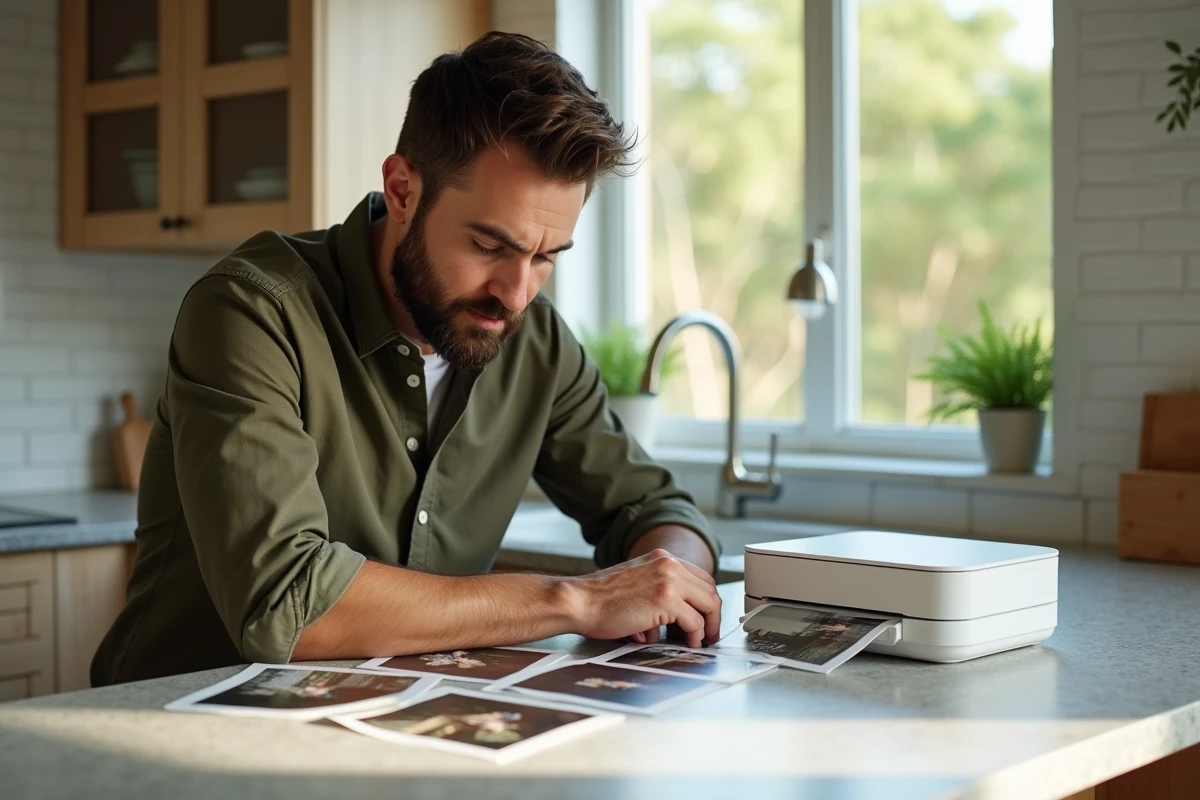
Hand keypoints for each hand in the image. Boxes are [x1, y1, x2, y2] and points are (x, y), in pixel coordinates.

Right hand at [566, 549, 721, 647]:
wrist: (579, 601)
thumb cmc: (599, 599)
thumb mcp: (636, 582)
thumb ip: (658, 589)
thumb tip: (679, 616)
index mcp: (661, 558)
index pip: (699, 577)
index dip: (705, 600)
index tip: (705, 617)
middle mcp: (669, 564)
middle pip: (709, 589)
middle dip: (712, 614)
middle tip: (708, 633)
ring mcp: (669, 581)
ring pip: (709, 604)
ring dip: (707, 627)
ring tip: (700, 641)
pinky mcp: (667, 601)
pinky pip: (695, 622)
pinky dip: (696, 636)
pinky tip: (689, 644)